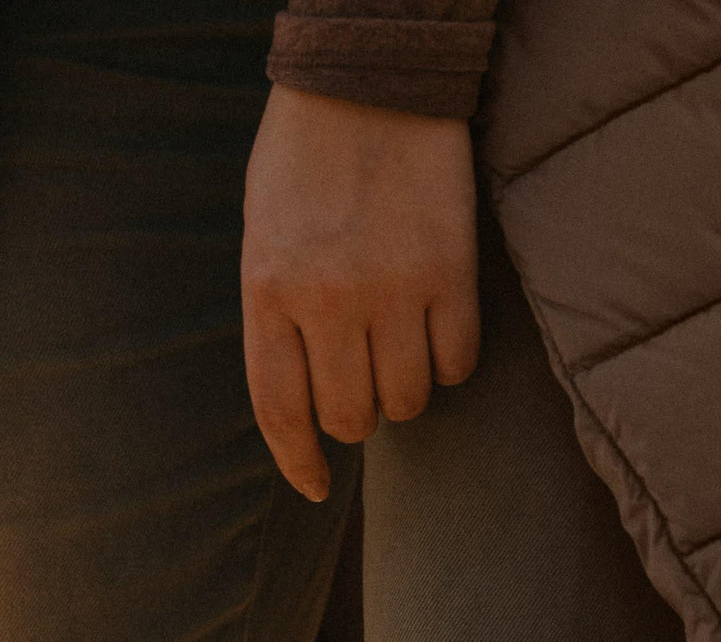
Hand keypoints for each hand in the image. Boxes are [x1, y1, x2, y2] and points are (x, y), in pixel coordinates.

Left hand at [241, 85, 480, 501]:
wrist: (371, 74)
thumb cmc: (305, 161)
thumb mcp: (262, 241)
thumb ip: (276, 320)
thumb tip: (301, 406)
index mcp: (269, 293)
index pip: (281, 413)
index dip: (299, 463)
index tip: (317, 486)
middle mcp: (327, 300)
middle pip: (351, 417)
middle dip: (358, 417)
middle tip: (363, 385)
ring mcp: (393, 287)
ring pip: (409, 399)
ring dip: (406, 391)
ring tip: (399, 350)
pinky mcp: (452, 268)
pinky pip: (458, 361)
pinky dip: (450, 361)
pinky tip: (438, 331)